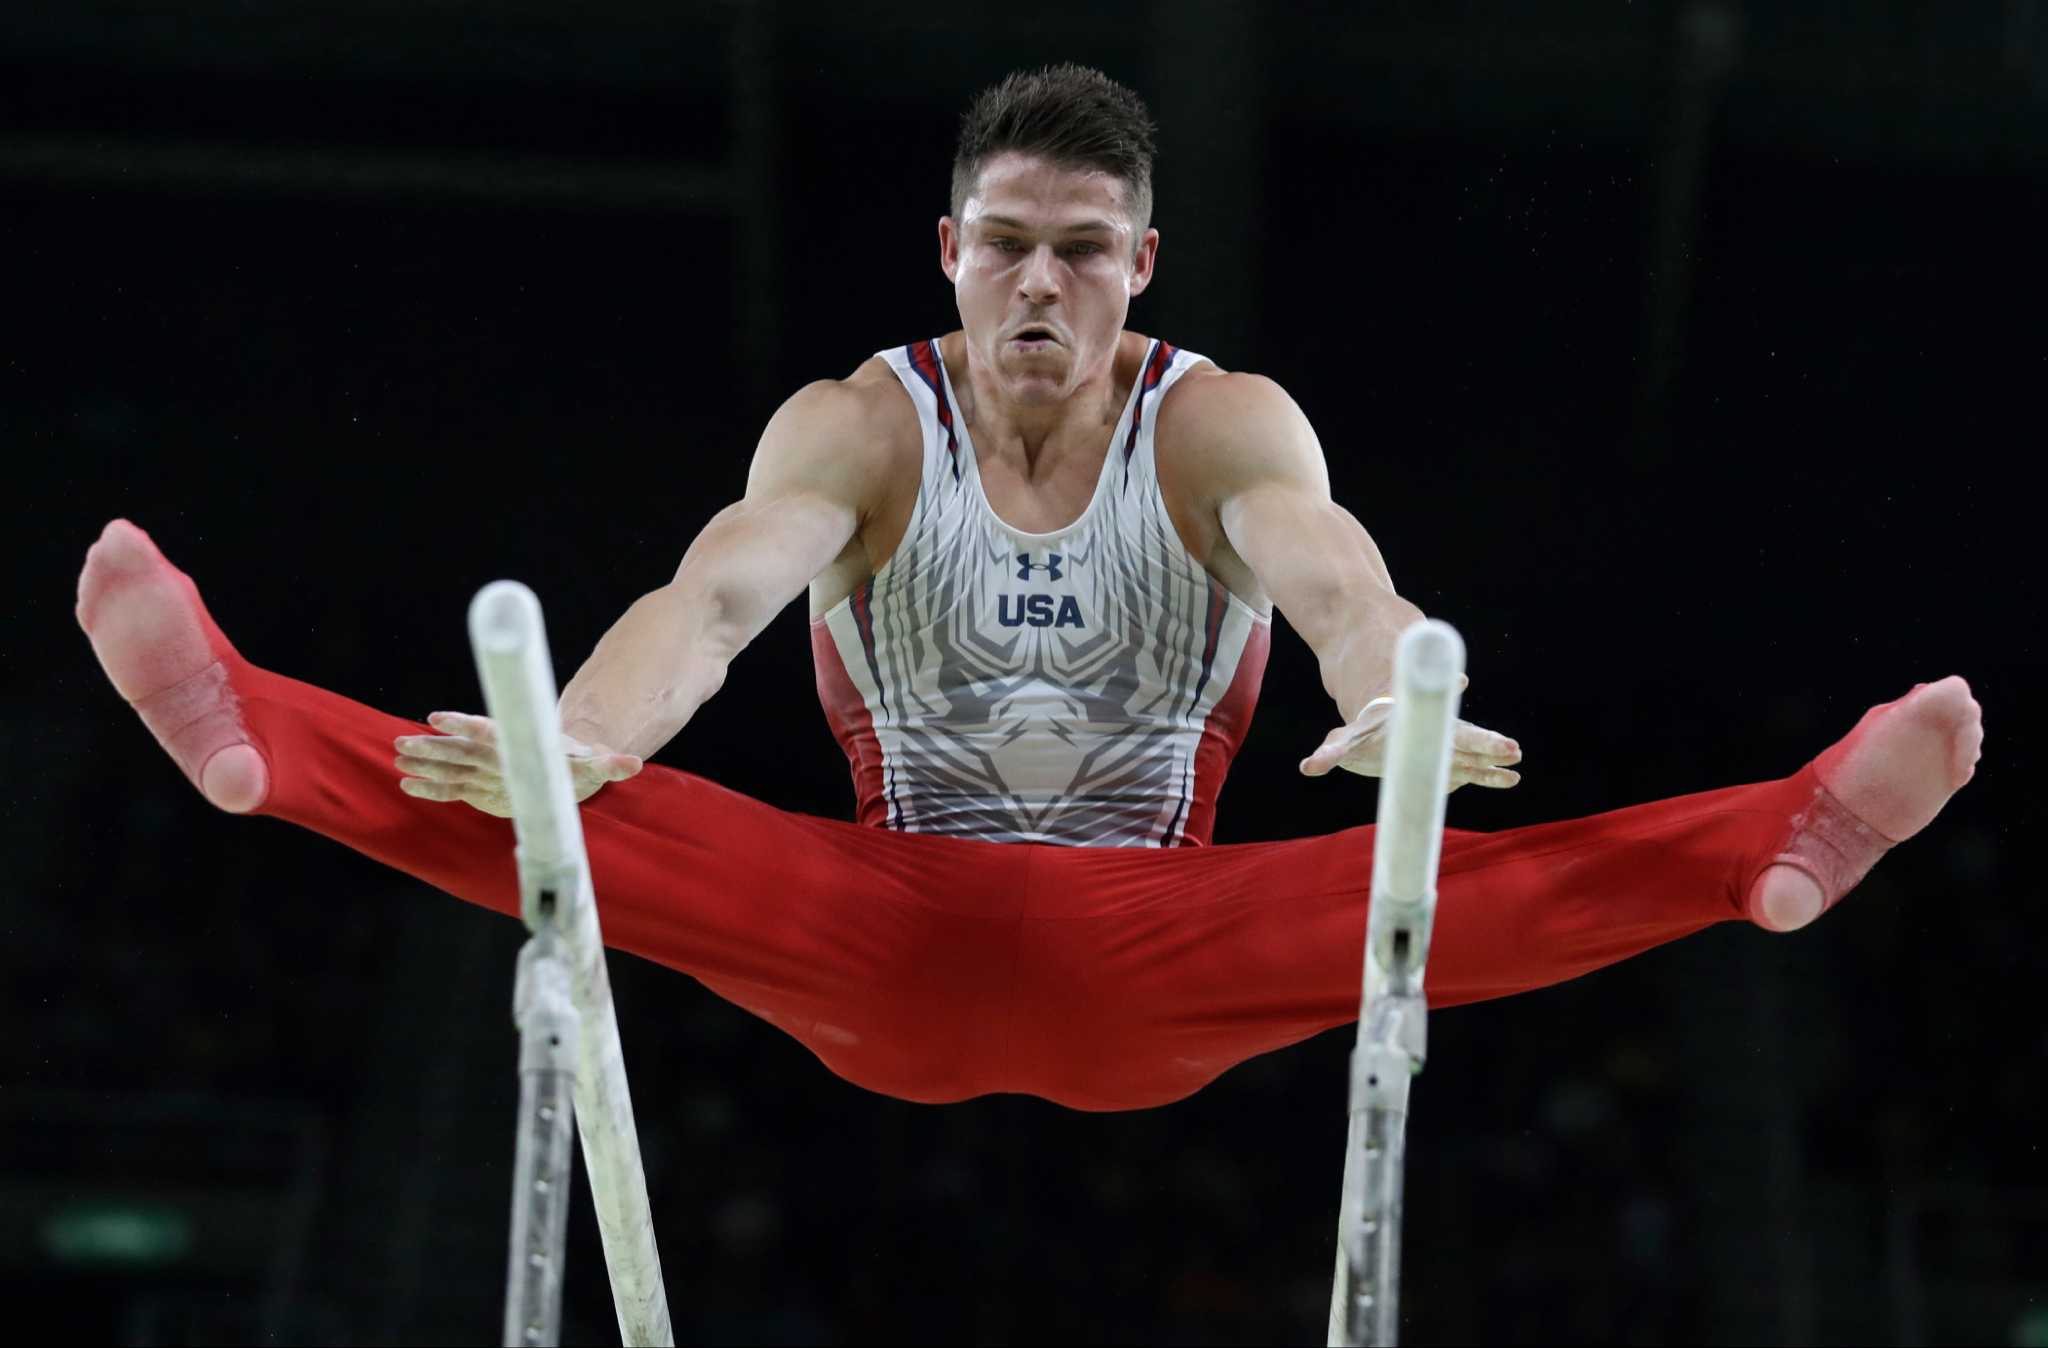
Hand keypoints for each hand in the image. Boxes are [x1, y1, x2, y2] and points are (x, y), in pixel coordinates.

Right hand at [394, 711, 643, 817]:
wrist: (568, 770)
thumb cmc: (579, 764)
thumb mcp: (597, 765)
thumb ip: (611, 764)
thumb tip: (633, 763)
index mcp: (518, 743)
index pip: (487, 731)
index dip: (463, 724)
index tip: (438, 718)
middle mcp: (496, 754)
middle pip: (459, 747)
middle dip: (433, 745)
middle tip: (402, 741)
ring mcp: (484, 771)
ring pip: (449, 764)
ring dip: (424, 761)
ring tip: (397, 756)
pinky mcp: (479, 789)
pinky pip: (451, 787)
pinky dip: (431, 787)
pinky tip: (406, 782)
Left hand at [1299, 688, 1521, 791]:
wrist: (1379, 723)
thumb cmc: (1364, 729)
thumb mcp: (1344, 740)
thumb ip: (1329, 753)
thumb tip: (1309, 768)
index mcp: (1411, 723)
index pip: (1431, 717)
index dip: (1449, 708)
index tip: (1463, 691)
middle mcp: (1433, 733)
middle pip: (1462, 737)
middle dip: (1483, 742)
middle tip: (1511, 748)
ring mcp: (1443, 748)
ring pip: (1471, 754)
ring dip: (1491, 760)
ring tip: (1516, 764)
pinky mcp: (1448, 764)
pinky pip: (1471, 770)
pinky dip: (1488, 775)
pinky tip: (1510, 779)